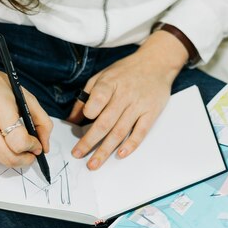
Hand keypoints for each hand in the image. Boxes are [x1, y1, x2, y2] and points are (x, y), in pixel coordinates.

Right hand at [0, 65, 52, 167]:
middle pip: (10, 158)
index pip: (18, 142)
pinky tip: (1, 136)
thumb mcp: (24, 95)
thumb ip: (41, 121)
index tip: (37, 144)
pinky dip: (2, 151)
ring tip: (17, 140)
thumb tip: (44, 146)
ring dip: (14, 155)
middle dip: (26, 160)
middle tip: (32, 152)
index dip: (32, 146)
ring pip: (2, 160)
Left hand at [67, 31, 188, 169]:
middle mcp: (125, 95)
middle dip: (90, 141)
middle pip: (105, 122)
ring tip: (94, 163)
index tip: (79, 122)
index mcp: (110, 83)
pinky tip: (120, 155)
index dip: (89, 111)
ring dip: (105, 150)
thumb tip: (71, 120)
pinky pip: (140, 132)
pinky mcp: (151, 113)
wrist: (156, 63)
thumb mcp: (102, 76)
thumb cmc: (125, 71)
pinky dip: (131, 144)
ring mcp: (139, 105)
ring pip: (120, 131)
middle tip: (78, 154)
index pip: (98, 97)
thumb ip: (85, 97)